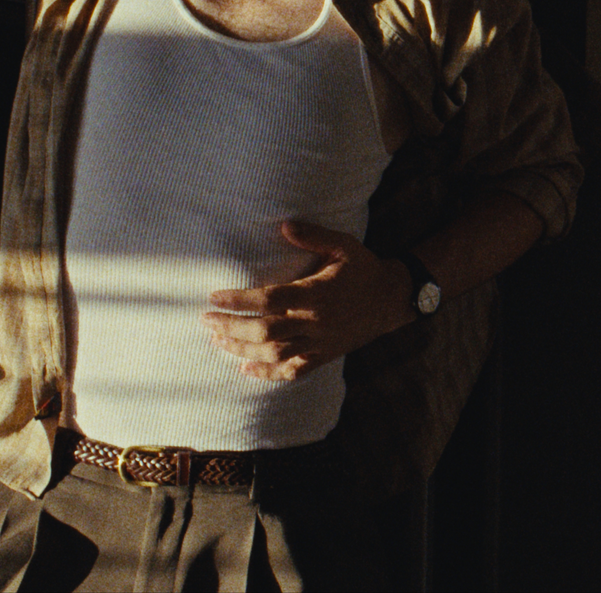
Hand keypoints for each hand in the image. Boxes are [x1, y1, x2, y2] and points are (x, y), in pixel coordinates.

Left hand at [201, 220, 411, 380]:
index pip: (269, 299)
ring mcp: (320, 342)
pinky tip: (246, 369)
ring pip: (274, 354)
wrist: (393, 299)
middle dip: (231, 327)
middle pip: (265, 331)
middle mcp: (315, 322)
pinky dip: (268, 374)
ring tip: (218, 341)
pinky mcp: (325, 355)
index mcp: (316, 294)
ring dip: (242, 350)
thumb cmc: (364, 268)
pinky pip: (294, 371)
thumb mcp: (344, 245)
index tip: (213, 298)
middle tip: (206, 321)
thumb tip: (284, 225)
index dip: (239, 300)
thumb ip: (313, 235)